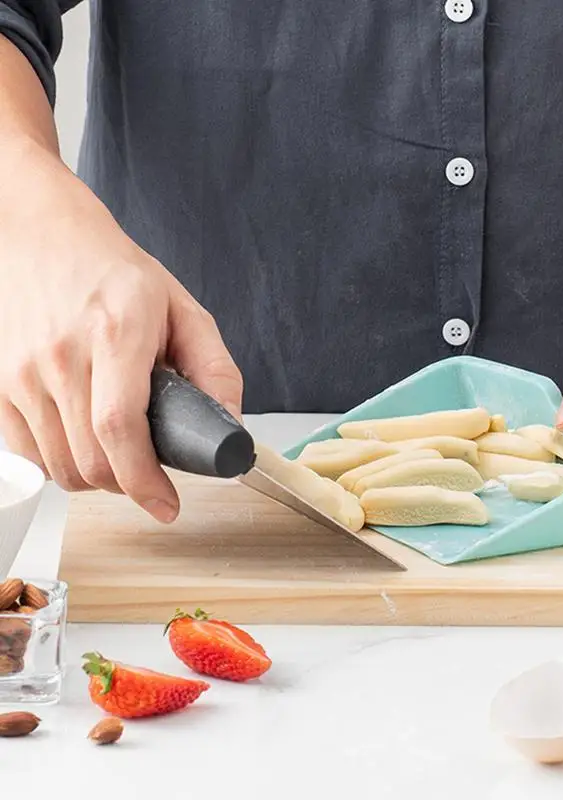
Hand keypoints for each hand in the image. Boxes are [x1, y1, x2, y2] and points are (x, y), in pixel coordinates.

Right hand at [0, 144, 242, 519]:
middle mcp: (61, 355)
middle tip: (150, 475)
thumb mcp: (182, 309)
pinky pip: (28, 453)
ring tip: (119, 454)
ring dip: (96, 478)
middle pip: (90, 459)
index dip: (144, 480)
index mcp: (117, 332)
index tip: (166, 504)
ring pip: (60, 466)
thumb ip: (214, 368)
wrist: (40, 235)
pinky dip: (61, 464)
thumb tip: (230, 423)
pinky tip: (83, 440)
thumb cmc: (114, 272)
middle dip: (128, 484)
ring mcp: (21, 372)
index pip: (121, 427)